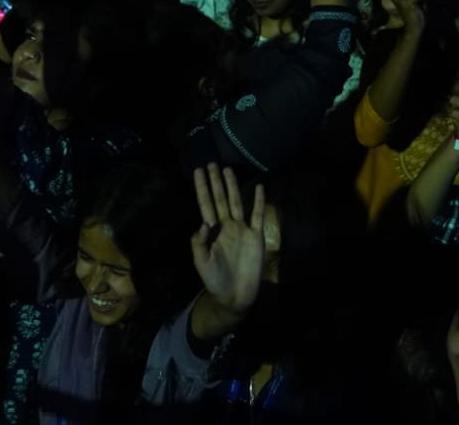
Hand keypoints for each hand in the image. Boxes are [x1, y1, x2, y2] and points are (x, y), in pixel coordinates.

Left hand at [190, 164, 266, 316]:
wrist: (235, 295)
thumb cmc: (215, 280)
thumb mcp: (201, 262)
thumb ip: (199, 243)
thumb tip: (203, 222)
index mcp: (211, 231)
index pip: (205, 204)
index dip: (202, 188)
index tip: (198, 171)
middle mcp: (226, 226)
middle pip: (220, 198)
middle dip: (216, 182)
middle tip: (212, 163)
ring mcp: (241, 229)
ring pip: (236, 202)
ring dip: (233, 186)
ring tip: (228, 169)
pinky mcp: (256, 235)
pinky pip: (257, 215)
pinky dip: (258, 201)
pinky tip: (259, 188)